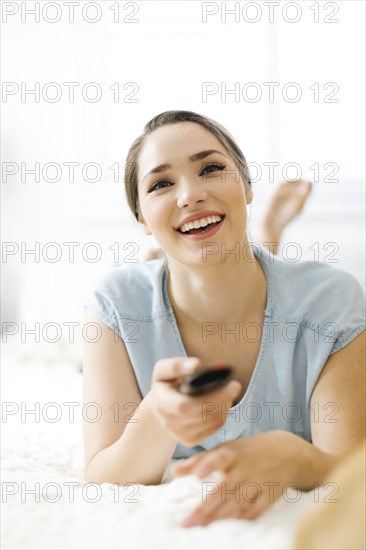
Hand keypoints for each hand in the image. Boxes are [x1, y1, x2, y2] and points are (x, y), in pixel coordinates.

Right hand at [150, 356, 241, 446]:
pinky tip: (223, 403)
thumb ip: (176, 365)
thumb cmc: (165, 384)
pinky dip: (222, 415)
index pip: (186, 406)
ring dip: (224, 406)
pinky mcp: (190, 440)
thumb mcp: (163, 370)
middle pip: (203, 414)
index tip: (230, 383)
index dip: (211, 397)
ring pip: (211, 422)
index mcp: (161, 403)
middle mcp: (169, 423)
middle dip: (223, 399)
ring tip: (229, 392)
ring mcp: (179, 435)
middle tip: (235, 385)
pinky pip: (213, 428)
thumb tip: (196, 364)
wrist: (159, 407)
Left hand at [173, 430, 307, 525]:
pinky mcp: (270, 495)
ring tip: (200, 528)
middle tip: (186, 523)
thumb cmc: (247, 451)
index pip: (218, 459)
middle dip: (204, 509)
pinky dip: (242, 519)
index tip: (197, 476)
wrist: (287, 451)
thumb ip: (200, 460)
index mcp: (231, 453)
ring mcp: (258, 482)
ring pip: (236, 504)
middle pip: (223, 491)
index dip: (207, 466)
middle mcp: (244, 468)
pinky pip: (255, 511)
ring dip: (218, 517)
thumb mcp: (225, 448)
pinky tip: (228, 526)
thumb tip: (175, 472)